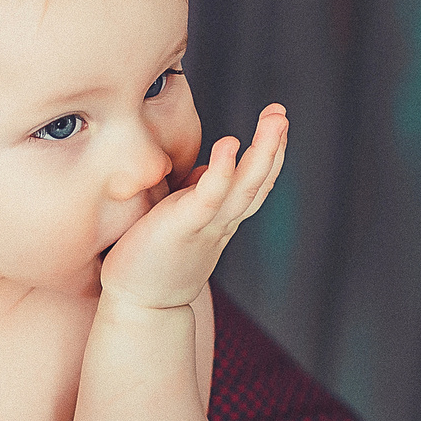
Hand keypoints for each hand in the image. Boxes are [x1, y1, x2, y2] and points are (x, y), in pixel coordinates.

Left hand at [100, 103, 287, 310]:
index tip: (276, 121)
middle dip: (274, 146)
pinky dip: (222, 172)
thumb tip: (207, 169)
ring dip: (264, 153)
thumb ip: (193, 194)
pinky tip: (229, 146)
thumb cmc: (150, 260)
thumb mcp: (177, 218)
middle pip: (258, 181)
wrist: (139, 307)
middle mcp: (222, 221)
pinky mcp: (185, 228)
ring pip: (245, 187)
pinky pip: (209, 198)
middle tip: (281, 113)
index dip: (268, 153)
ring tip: (275, 120)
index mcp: (220, 217)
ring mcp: (207, 225)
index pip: (253, 182)